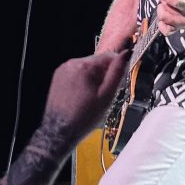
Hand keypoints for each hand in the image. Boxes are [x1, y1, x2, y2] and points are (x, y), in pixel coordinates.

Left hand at [0, 50, 129, 184]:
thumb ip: (117, 73)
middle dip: (104, 75)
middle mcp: (71, 63)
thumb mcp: (107, 96)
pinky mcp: (58, 77)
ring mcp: (63, 69)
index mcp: (84, 65)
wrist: (59, 130)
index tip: (118, 82)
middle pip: (96, 62)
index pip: (108, 56)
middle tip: (104, 95)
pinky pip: (76, 74)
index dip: (117, 68)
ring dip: (93, 78)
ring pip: (86, 68)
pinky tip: (82, 97)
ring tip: (92, 98)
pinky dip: (82, 82)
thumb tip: (126, 54)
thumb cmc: (84, 117)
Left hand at [155, 0, 184, 35]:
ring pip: (164, 20)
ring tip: (164, 7)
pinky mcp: (177, 29)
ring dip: (161, 12)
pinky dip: (161, 24)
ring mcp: (181, 25)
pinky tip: (163, 18)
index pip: (176, 3)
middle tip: (163, 1)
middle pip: (167, 14)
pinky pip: (165, 31)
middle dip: (162, 5)